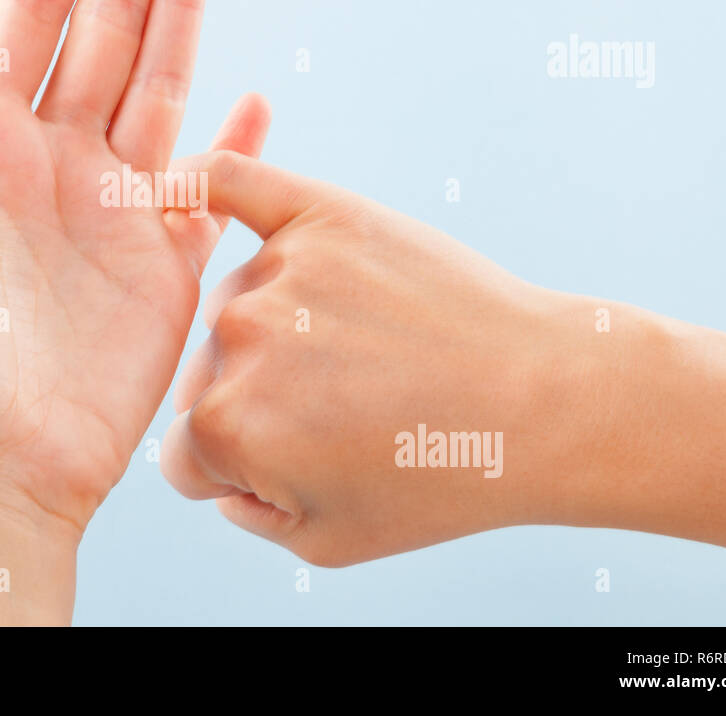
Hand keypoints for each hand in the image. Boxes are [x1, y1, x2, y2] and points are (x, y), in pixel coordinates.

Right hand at [160, 152, 725, 570]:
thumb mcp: (329, 542)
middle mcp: (237, 343)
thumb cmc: (443, 477)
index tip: (311, 461)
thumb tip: (215, 471)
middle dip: (256, 402)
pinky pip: (235, 183)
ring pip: (229, 306)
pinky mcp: (320, 215)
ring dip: (270, 331)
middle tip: (349, 410)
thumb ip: (244, 510)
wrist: (547, 400)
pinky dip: (201, 182)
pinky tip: (178, 185)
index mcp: (228, 431)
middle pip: (205, 378)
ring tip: (364, 353)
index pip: (185, 455)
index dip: (242, 470)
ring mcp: (279, 272)